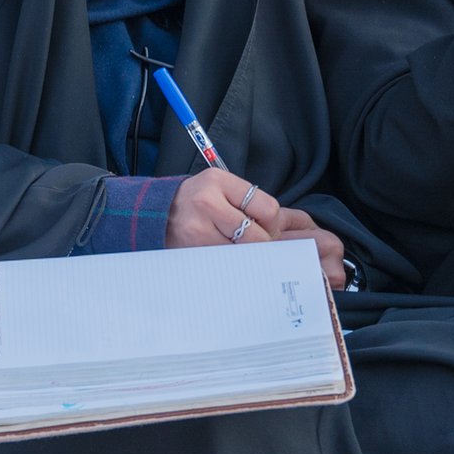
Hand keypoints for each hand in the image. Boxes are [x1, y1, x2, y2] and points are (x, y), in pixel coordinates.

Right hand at [167, 171, 346, 288]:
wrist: (151, 215)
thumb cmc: (194, 202)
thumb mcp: (221, 189)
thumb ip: (255, 204)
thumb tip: (303, 226)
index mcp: (218, 182)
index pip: (267, 208)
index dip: (272, 225)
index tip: (264, 230)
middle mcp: (207, 204)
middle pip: (257, 237)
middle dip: (263, 248)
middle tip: (256, 251)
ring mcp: (196, 232)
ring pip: (243, 256)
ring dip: (248, 261)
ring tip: (239, 257)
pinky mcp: (190, 254)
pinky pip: (225, 269)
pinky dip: (233, 271)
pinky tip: (229, 268)